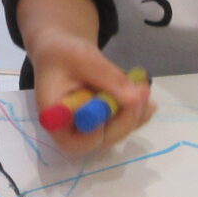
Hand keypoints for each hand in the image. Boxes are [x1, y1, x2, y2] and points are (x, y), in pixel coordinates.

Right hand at [31, 32, 152, 155]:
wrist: (62, 53)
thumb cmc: (63, 54)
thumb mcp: (82, 58)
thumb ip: (106, 77)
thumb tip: (134, 100)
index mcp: (54, 119)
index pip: (74, 143)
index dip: (95, 133)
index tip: (109, 107)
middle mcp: (70, 132)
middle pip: (101, 141)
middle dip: (125, 119)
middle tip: (141, 91)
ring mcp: (88, 131)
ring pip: (117, 133)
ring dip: (135, 113)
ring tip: (142, 86)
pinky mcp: (103, 125)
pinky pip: (125, 125)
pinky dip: (138, 111)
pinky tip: (143, 93)